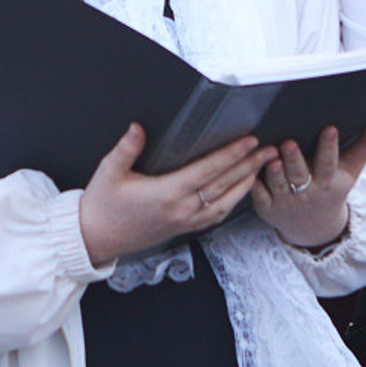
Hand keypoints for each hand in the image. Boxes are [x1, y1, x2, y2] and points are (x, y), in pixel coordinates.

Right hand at [79, 125, 274, 268]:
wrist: (96, 238)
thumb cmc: (102, 206)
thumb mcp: (109, 172)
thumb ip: (125, 149)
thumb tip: (137, 128)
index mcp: (166, 193)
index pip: (208, 170)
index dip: (231, 154)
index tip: (249, 141)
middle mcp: (181, 209)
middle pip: (224, 185)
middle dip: (249, 165)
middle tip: (269, 150)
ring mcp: (184, 221)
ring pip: (225, 202)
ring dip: (246, 183)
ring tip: (261, 167)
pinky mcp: (183, 228)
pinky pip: (216, 215)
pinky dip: (233, 201)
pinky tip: (239, 191)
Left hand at [251, 120, 365, 250]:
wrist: (314, 227)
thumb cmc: (332, 188)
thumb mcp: (351, 170)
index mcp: (328, 181)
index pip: (329, 162)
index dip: (329, 147)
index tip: (330, 128)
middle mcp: (307, 192)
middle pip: (300, 174)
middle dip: (295, 160)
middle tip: (289, 143)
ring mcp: (285, 201)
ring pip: (277, 184)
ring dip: (273, 172)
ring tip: (270, 156)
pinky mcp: (266, 207)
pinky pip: (257, 194)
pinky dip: (253, 183)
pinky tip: (249, 168)